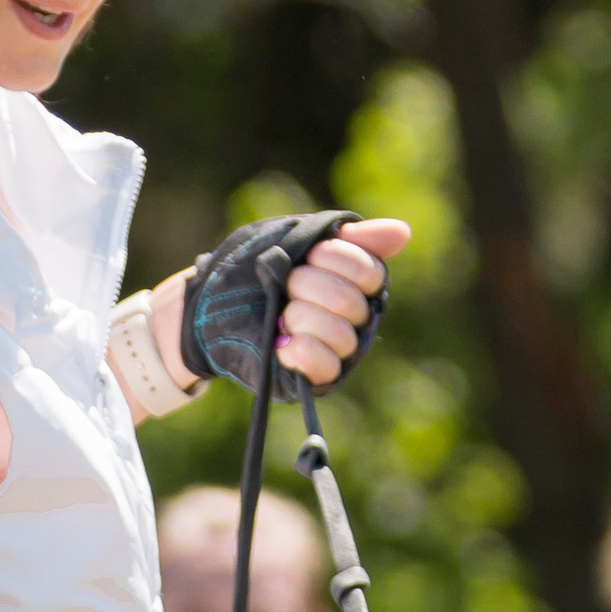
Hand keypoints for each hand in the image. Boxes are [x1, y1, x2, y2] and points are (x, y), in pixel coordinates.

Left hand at [176, 211, 407, 392]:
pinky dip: (304, 352)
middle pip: (350, 302)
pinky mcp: (314, 378)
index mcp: (355, 282)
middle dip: (307, 286)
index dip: (335, 259)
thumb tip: (402, 233)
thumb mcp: (299, 239)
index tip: (307, 255)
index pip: (369, 271)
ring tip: (280, 317)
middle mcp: (353, 317)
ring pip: (339, 335)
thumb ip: (350, 237)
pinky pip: (327, 367)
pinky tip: (285, 343)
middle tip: (285, 286)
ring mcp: (335, 350)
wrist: (208, 302)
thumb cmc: (255, 267)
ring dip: (299, 317)